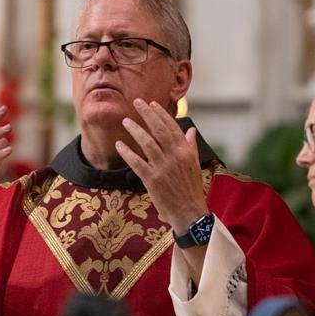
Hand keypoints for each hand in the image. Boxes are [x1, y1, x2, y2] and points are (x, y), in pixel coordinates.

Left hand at [114, 99, 207, 232]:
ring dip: (135, 130)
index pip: (172, 127)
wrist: (189, 213)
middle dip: (147, 114)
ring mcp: (163, 168)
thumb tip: (191, 130)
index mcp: (185, 151)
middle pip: (158, 130)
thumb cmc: (191, 189)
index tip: (152, 104)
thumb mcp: (194, 165)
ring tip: (126, 121)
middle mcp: (175, 156)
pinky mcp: (152, 180)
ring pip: (147, 143)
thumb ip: (191, 146)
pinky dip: (127, 152)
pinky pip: (137, 162)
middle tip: (137, 102)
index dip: (160, 114)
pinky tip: (119, 145)